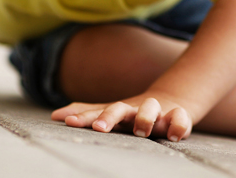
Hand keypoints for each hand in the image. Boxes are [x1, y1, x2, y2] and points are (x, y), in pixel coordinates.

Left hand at [51, 93, 192, 141]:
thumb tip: (54, 115)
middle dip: (110, 116)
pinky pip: (181, 118)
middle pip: (121, 108)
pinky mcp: (178, 117)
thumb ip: (87, 114)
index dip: (84, 118)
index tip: (69, 123)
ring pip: (152, 108)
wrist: (171, 101)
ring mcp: (158, 113)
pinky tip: (172, 135)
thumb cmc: (134, 112)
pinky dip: (178, 124)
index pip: (98, 112)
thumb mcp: (111, 112)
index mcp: (119, 110)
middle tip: (100, 128)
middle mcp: (136, 109)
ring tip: (140, 130)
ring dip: (145, 116)